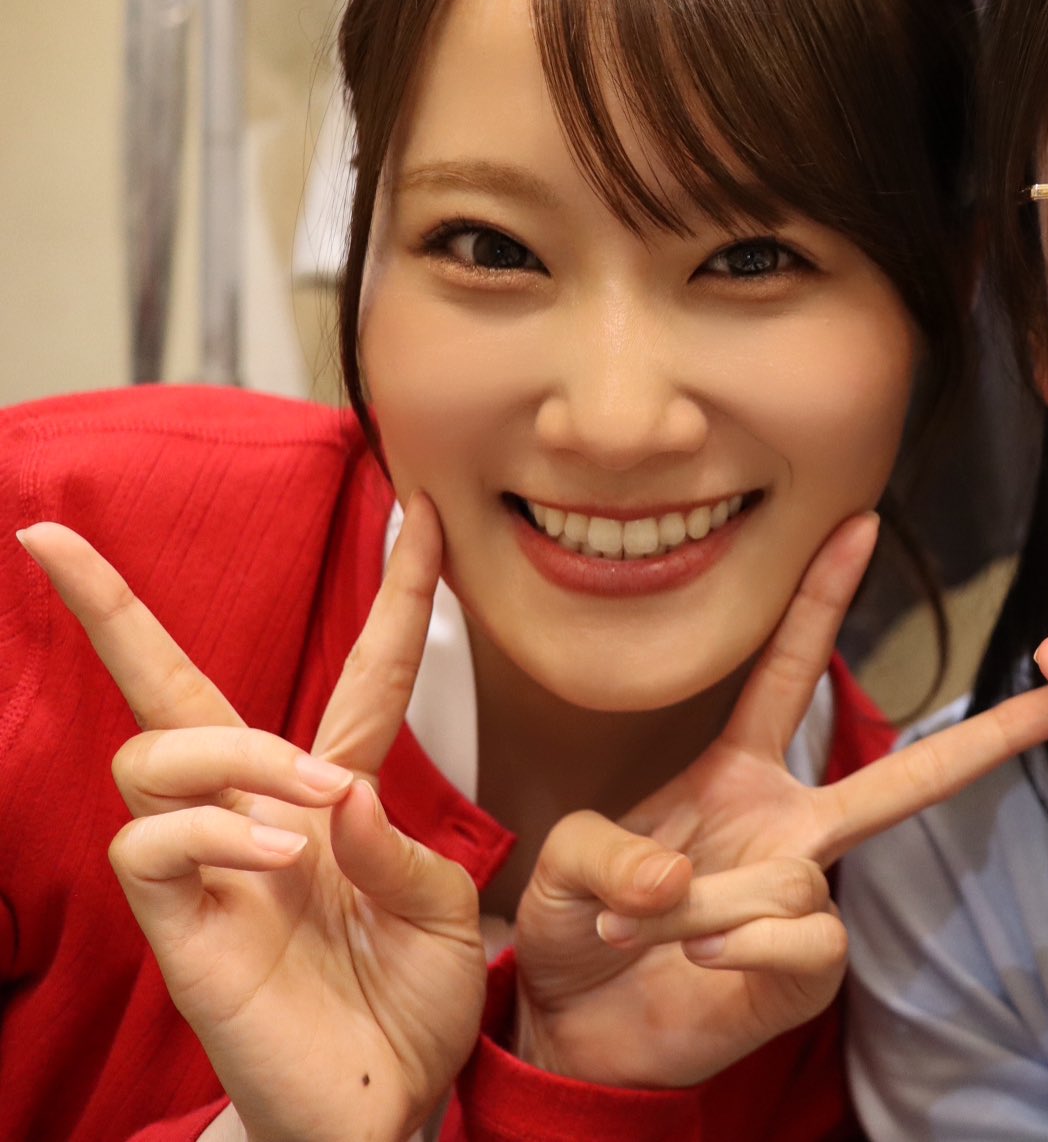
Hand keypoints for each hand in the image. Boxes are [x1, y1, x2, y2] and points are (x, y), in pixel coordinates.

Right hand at [18, 496, 485, 1141]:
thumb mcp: (446, 914)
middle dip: (110, 610)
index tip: (423, 513)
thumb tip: (337, 791)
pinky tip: (278, 851)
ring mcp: (206, 867)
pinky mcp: (175, 926)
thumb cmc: (411, 1009)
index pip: (359, 677)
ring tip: (311, 797)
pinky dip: (213, 828)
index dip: (396, 596)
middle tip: (54, 539)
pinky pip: (149, 844)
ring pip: (155, 752)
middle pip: (171, 689)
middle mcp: (256, 816)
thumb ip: (406, 846)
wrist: (382, 1111)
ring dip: (238, 752)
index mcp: (336, 801)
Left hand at [513, 513, 1047, 1088]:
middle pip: (905, 781)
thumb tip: (681, 882)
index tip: (860, 525)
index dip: (821, 601)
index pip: (787, 674)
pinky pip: (803, 937)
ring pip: (794, 877)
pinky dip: (739, 947)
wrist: (576, 1032)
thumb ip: (611, 850)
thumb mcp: (568, 862)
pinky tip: (700, 961)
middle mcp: (790, 830)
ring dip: (702, 905)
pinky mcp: (809, 968)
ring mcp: (806, 899)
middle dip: (991, 738)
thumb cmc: (576, 930)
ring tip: (638, 931)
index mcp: (736, 777)